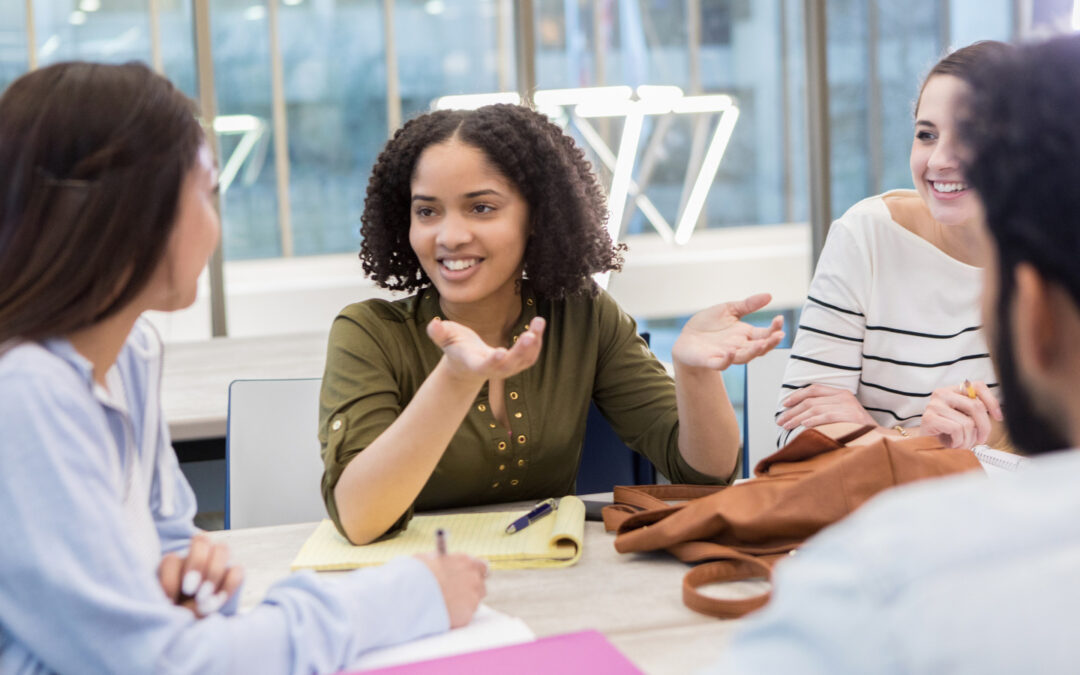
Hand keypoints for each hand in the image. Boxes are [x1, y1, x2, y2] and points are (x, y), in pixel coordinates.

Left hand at [158, 533, 243, 617]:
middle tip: (191, 591)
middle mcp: (197, 555)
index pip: (172, 559)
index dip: (170, 580)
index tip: (169, 601)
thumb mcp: (166, 610)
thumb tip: (183, 602)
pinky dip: (229, 585)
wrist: (191, 628)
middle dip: (197, 565)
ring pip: (222, 549)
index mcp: (174, 563)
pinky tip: (218, 602)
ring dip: (214, 572)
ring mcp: (218, 562)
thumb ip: (171, 602)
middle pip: (201, 541)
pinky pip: (237, 570)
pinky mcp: (234, 574)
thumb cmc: (175, 617)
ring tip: (205, 598)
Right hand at [417, 553, 487, 628]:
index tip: (469, 577)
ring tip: (447, 604)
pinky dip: (457, 615)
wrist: (412, 597)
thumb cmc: (415, 575)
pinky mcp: (468, 615)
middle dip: (470, 589)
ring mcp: (473, 597)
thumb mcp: (427, 560)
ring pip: (474, 601)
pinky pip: (466, 615)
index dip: (475, 572)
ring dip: (465, 602)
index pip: (481, 566)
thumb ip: (442, 562)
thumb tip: (440, 562)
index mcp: (465, 561)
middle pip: (480, 585)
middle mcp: (473, 578)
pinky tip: (444, 613)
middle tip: (457, 593)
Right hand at [427, 316, 545, 382]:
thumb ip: (438, 333)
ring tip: (539, 322)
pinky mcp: (517, 362)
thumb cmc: (455, 348)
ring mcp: (507, 368)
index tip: (501, 352)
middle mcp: (493, 369)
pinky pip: (531, 355)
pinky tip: (539, 324)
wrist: (467, 366)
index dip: (492, 361)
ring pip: (524, 360)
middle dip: (520, 352)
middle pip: (509, 365)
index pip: (484, 366)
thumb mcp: (444, 339)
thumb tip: (433, 324)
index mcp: (474, 364)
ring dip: (534, 344)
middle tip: (529, 335)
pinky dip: (537, 341)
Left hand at [671, 294, 783, 370]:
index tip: (779, 319)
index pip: (765, 334)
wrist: (687, 337)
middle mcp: (739, 346)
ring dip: (754, 352)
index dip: (774, 329)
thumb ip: (748, 305)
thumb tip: (769, 296)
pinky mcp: (710, 360)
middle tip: (778, 335)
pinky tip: (731, 353)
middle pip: (759, 348)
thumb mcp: (729, 309)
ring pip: (744, 357)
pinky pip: (720, 364)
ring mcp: (726, 355)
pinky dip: (726, 360)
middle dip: (770, 343)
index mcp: (745, 334)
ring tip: (762, 344)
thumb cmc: (709, 324)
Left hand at [777, 384, 875, 429]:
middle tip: (780, 421)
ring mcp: (848, 406)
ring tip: (786, 426)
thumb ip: (824, 410)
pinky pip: (826, 416)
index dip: (796, 395)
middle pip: (811, 400)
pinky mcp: (851, 416)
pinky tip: (802, 426)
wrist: (879, 438)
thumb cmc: (855, 429)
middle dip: (792, 410)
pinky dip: (813, 420)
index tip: (784, 404)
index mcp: (841, 393)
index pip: (814, 389)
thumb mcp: (841, 414)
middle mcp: (844, 396)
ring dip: (797, 418)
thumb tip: (798, 414)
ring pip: (815, 408)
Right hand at [919, 380, 1003, 448]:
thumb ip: (975, 413)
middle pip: (976, 406)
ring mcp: (934, 405)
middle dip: (984, 427)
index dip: (992, 401)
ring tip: (960, 443)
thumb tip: (996, 415)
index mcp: (952, 390)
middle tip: (981, 439)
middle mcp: (942, 393)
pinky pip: (957, 430)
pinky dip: (958, 442)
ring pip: (967, 423)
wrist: (923, 445)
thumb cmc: (945, 433)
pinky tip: (951, 444)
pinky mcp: (929, 418)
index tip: (998, 417)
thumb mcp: (964, 419)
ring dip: (968, 439)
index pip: (977, 386)